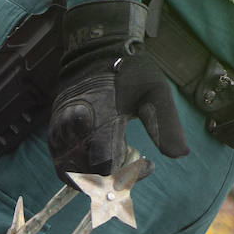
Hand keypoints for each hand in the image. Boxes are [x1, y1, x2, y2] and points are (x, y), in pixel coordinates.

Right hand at [47, 0, 187, 184]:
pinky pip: (64, 168)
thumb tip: (180, 154)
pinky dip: (84, 171)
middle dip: (116, 175)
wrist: (93, 57)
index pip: (106, 164)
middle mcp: (73, 126)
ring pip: (74, 175)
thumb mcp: (155, 93)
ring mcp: (59, 133)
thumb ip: (166, 124)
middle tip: (133, 158)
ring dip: (98, 176)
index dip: (128, 173)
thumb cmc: (128, 74)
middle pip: (91, 174)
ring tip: (116, 156)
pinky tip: (101, 157)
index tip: (148, 165)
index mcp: (99, 116)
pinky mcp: (53, 137)